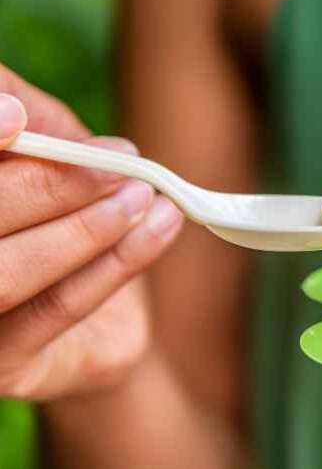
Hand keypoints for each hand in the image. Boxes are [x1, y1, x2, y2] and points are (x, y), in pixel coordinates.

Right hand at [0, 67, 183, 400]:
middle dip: (47, 184)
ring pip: (7, 272)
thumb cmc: (68, 227)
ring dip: (82, 229)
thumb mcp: (57, 163)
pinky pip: (56, 310)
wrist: (101, 334)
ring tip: (142, 196)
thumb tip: (17, 102)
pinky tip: (158, 228)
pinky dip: (114, 264)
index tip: (15, 114)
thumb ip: (41, 131)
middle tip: (119, 162)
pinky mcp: (0, 366)